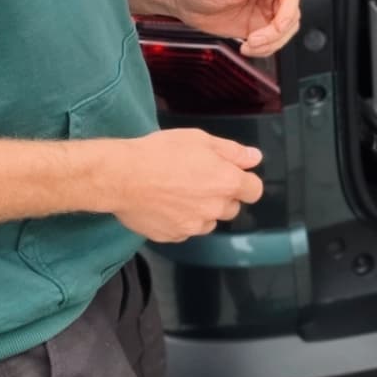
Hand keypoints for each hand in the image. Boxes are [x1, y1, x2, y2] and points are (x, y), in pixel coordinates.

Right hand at [93, 129, 263, 241]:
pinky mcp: (173, 236)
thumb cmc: (161, 152)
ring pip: (208, 222)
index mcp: (227, 183)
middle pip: (231, 208)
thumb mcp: (200, 140)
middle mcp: (214, 209)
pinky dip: (180, 220)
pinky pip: (185, 230)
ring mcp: (194, 226)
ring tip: (178, 193)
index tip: (230, 175)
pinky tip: (164, 205)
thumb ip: (232, 152)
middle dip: (221, 196)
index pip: (254, 191)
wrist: (122, 176)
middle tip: (198, 180)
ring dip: (202, 211)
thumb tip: (255, 158)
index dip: (244, 182)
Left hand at [172, 0, 302, 56]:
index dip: (289, 9)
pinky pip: (270, 42)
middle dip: (277, 32)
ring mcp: (263, 12)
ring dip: (271, 43)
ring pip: (284, 31)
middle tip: (257, 39)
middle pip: (291, 15)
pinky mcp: (255, 28)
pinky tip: (247, 48)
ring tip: (250, 46)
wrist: (181, 1)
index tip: (279, 25)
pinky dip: (263, 50)